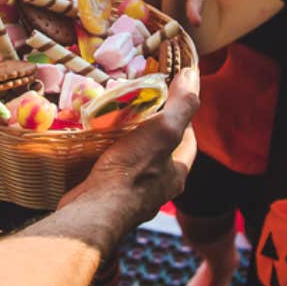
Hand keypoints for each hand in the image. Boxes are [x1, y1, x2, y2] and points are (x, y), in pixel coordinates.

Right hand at [59, 67, 199, 225]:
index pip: (188, 142)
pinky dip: (108, 155)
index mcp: (175, 175)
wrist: (94, 210)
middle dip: (153, 132)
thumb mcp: (163, 131)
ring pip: (137, 162)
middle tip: (139, 109)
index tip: (172, 100)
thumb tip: (192, 75)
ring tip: (115, 122)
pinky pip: (114, 170)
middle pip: (162, 153)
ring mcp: (132, 195)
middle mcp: (158, 189)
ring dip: (129, 143)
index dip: (184, 120)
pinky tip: (96, 145)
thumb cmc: (132, 171)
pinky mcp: (109, 197)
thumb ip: (180, 105)